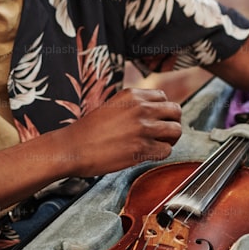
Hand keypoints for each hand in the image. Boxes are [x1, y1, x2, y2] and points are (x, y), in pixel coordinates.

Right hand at [59, 88, 182, 176]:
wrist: (73, 147)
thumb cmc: (89, 130)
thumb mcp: (113, 105)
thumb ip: (133, 105)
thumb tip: (153, 111)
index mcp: (133, 95)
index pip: (164, 97)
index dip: (163, 110)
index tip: (158, 119)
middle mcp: (141, 108)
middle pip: (175, 111)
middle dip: (172, 122)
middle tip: (164, 133)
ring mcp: (143, 128)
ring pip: (176, 130)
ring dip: (170, 139)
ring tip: (158, 144)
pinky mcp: (142, 148)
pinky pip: (166, 150)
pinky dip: (160, 154)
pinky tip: (148, 154)